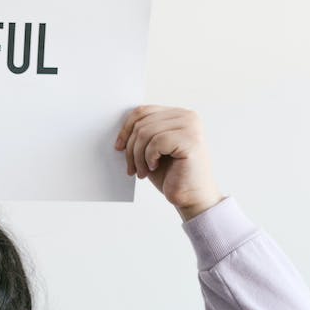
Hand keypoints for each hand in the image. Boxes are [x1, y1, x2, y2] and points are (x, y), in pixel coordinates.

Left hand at [114, 105, 224, 219]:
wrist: (190, 198)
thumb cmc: (171, 176)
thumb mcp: (152, 150)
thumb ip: (142, 134)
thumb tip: (120, 128)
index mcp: (178, 115)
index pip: (143, 111)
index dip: (126, 128)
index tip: (118, 147)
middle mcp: (187, 116)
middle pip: (142, 122)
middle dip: (131, 148)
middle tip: (131, 168)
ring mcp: (191, 127)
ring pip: (146, 132)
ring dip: (138, 156)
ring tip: (141, 172)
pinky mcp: (191, 140)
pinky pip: (156, 142)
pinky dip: (149, 158)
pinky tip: (154, 167)